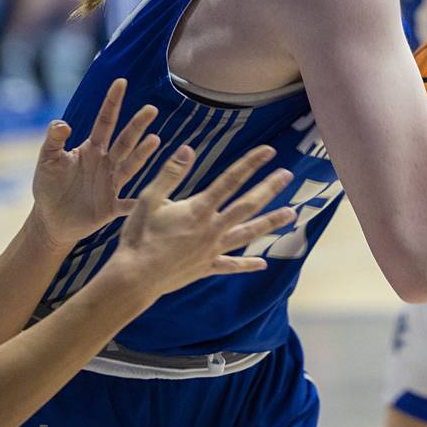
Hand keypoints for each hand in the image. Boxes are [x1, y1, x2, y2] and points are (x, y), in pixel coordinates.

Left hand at [30, 79, 159, 249]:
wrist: (50, 218)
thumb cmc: (49, 185)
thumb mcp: (47, 159)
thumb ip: (54, 140)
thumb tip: (62, 123)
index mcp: (92, 148)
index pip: (104, 121)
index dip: (112, 102)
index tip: (121, 82)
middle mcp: (106, 163)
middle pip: (124, 141)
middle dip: (136, 125)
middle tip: (151, 109)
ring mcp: (110, 185)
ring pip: (129, 166)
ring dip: (142, 154)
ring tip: (154, 140)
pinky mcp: (110, 208)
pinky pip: (126, 205)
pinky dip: (138, 204)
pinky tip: (153, 199)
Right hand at [113, 144, 296, 296]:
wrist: (135, 277)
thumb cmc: (139, 236)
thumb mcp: (150, 199)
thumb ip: (170, 174)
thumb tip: (187, 149)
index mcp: (199, 209)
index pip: (231, 180)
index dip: (250, 164)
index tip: (268, 151)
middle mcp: (212, 228)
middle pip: (248, 205)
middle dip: (269, 188)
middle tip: (287, 175)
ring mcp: (212, 249)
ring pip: (248, 233)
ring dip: (271, 222)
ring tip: (291, 214)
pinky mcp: (206, 267)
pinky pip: (232, 265)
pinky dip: (248, 265)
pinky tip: (263, 263)